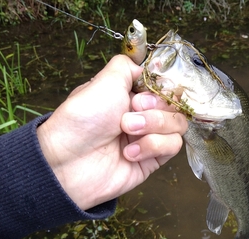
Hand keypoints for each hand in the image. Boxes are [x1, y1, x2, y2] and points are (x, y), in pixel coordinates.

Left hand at [37, 55, 187, 210]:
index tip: (140, 96)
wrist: (70, 162)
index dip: (160, 90)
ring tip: (127, 134)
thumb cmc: (83, 119)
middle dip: (154, 110)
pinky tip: (130, 153)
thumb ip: (125, 66)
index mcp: (131, 95)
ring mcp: (150, 137)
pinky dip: (152, 146)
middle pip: (174, 105)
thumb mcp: (103, 81)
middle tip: (127, 118)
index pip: (164, 87)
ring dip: (153, 127)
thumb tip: (143, 67)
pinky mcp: (154, 160)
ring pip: (178, 125)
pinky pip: (173, 146)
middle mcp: (143, 114)